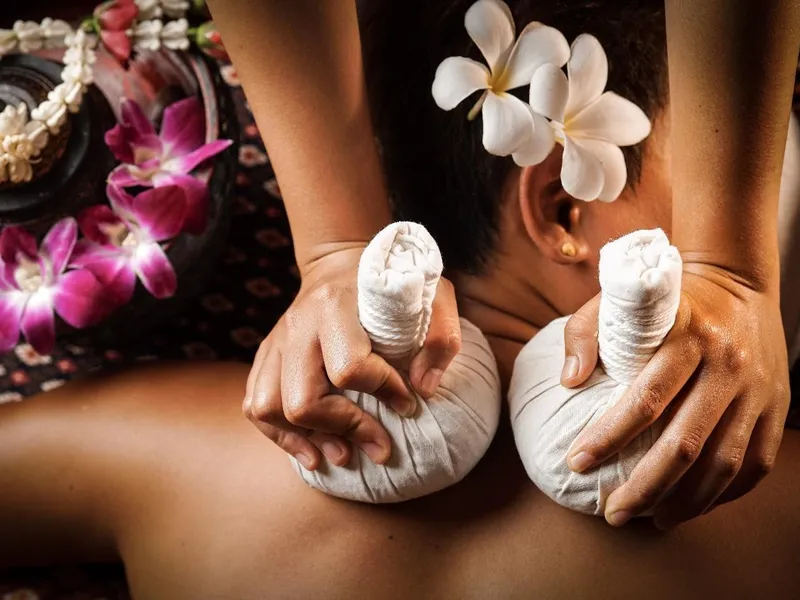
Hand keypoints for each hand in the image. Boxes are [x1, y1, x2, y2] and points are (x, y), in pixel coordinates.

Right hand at [243, 246, 461, 469]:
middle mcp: (298, 325)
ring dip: (305, 440)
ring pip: (268, 407)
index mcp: (334, 306)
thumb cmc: (390, 282)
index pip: (349, 368)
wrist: (341, 263)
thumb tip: (423, 390)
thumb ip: (440, 336)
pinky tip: (311, 451)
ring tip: (341, 455)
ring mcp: (277, 341)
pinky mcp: (267, 355)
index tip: (408, 403)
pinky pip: (254, 404)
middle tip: (378, 445)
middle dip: (343, 429)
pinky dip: (280, 435)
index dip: (383, 392)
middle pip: (302, 399)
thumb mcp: (431, 293)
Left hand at [561, 264, 789, 527]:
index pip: (645, 400)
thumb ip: (585, 333)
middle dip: (644, 487)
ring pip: (723, 462)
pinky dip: (724, 493)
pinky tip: (693, 506)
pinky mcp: (776, 405)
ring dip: (685, 502)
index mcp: (686, 336)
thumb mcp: (620, 299)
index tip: (576, 463)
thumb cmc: (667, 299)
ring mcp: (756, 389)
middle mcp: (726, 365)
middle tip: (613, 512)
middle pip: (684, 443)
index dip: (608, 438)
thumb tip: (567, 381)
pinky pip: (755, 462)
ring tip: (650, 520)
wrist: (737, 281)